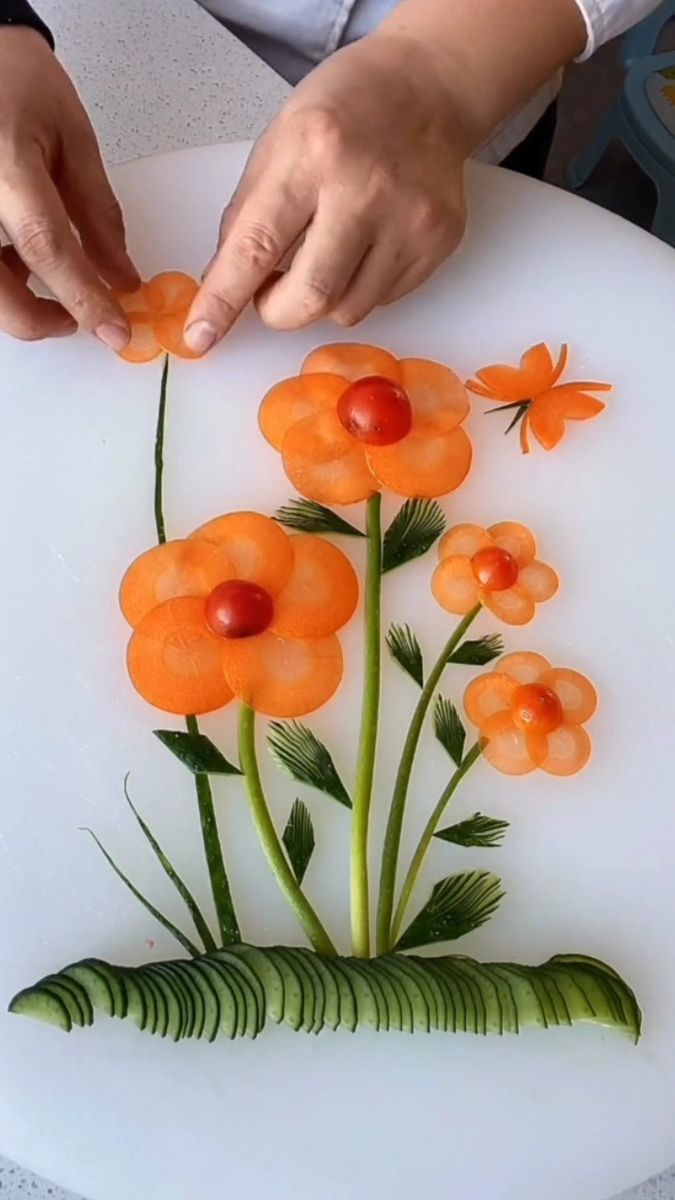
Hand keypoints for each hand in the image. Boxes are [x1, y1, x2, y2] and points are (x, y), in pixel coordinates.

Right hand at [0, 27, 137, 344]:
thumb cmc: (17, 81)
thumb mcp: (72, 140)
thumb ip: (98, 215)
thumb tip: (121, 278)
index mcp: (6, 166)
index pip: (48, 250)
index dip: (84, 300)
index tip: (114, 330)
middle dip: (40, 319)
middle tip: (76, 318)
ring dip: (16, 302)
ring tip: (48, 280)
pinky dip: (1, 279)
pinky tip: (18, 261)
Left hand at [186, 32, 468, 351]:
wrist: (429, 88)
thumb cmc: (345, 110)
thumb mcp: (279, 140)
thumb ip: (248, 215)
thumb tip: (223, 284)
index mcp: (312, 154)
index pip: (257, 247)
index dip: (224, 300)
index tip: (201, 336)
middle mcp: (366, 190)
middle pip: (312, 297)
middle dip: (278, 312)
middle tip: (270, 294)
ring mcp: (410, 220)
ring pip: (348, 310)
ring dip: (321, 300)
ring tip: (324, 254)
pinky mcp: (439, 241)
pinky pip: (384, 299)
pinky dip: (359, 287)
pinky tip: (365, 244)